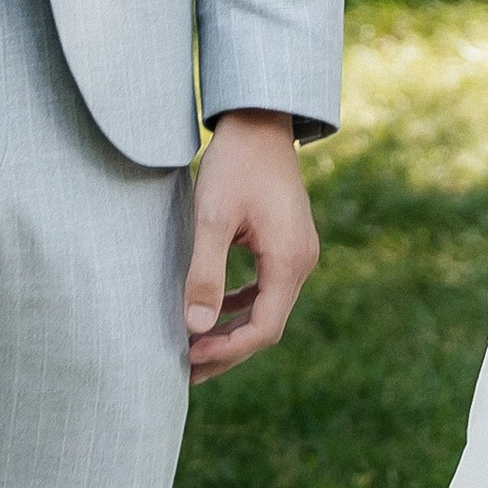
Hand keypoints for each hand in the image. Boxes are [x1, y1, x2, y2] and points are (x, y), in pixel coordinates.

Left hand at [184, 111, 317, 385]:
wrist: (260, 119)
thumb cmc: (235, 163)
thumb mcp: (212, 216)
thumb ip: (206, 273)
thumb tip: (195, 329)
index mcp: (289, 260)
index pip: (264, 328)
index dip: (227, 351)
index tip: (189, 357)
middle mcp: (302, 261)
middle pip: (267, 325)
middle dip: (227, 350)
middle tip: (185, 368)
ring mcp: (298, 252)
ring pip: (268, 308)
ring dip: (233, 331)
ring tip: (195, 349)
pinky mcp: (288, 243)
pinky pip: (268, 288)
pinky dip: (242, 305)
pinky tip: (216, 309)